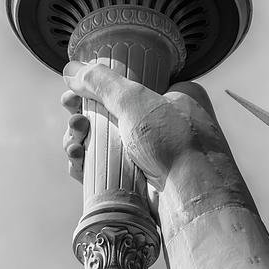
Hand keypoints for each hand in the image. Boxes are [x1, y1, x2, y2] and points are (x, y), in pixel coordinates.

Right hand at [61, 60, 214, 192]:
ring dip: (82, 141)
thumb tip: (73, 70)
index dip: (99, 89)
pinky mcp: (142, 182)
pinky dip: (88, 164)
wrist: (194, 199)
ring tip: (75, 144)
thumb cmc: (176, 143)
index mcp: (177, 97)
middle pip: (112, 115)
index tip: (74, 92)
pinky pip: (108, 169)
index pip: (131, 85)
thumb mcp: (137, 100)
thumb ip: (102, 83)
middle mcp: (167, 124)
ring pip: (106, 143)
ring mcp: (154, 155)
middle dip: (84, 117)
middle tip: (74, 119)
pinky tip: (77, 161)